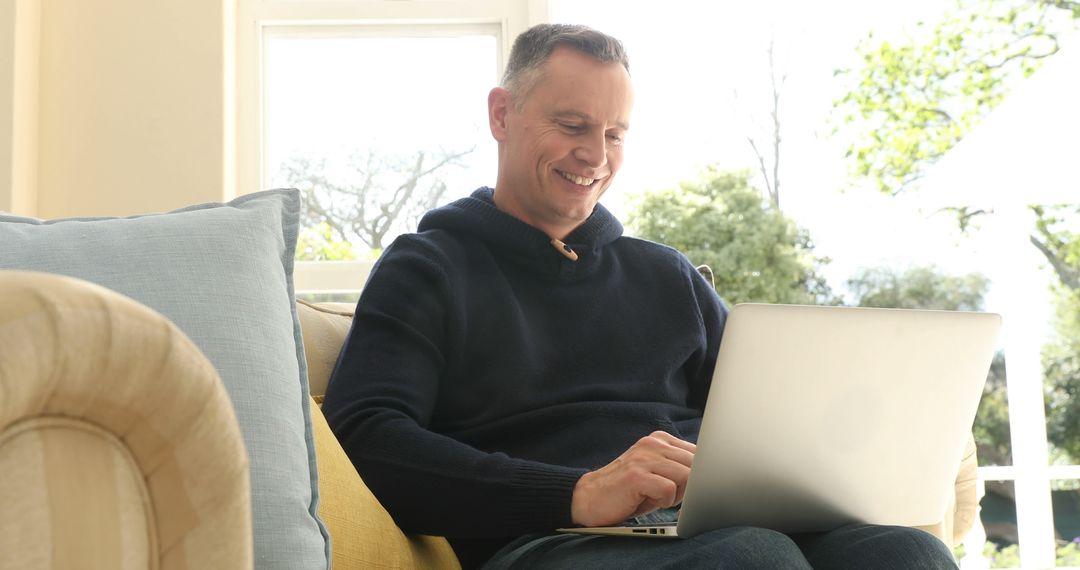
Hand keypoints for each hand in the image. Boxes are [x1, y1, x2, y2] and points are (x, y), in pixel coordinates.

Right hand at [570, 431, 695, 526]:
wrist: (589, 498)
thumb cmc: (627, 491)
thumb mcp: (655, 473)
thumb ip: (679, 469)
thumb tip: (709, 477)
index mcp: (659, 440)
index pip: (698, 452)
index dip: (699, 474)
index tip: (693, 487)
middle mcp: (651, 444)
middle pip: (695, 464)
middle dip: (690, 486)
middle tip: (670, 496)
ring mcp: (643, 458)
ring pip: (685, 476)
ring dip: (677, 495)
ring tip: (657, 498)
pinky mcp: (636, 476)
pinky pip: (669, 490)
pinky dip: (665, 502)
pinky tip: (650, 501)